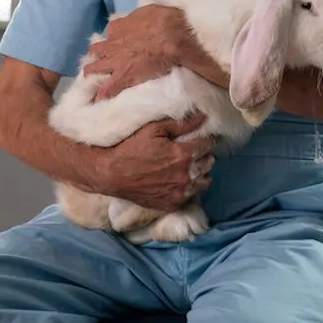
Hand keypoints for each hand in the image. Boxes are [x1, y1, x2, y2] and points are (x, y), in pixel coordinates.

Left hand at [84, 5, 192, 100]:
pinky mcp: (122, 77)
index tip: (118, 43)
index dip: (113, 39)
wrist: (171, 37)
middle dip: (96, 55)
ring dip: (93, 73)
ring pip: (94, 68)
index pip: (111, 32)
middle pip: (96, 50)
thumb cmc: (165, 20)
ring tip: (93, 80)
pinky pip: (107, 89)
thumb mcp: (148, 11)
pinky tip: (100, 100)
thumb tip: (141, 20)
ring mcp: (115, 61)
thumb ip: (139, 18)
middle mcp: (112, 43)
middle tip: (100, 61)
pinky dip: (104, 94)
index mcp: (118, 27)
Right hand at [92, 113, 216, 211]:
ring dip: (200, 172)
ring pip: (205, 181)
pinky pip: (192, 195)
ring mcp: (180, 193)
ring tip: (189, 166)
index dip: (205, 139)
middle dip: (204, 154)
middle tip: (193, 150)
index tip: (200, 138)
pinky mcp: (173, 204)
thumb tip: (203, 117)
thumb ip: (181, 124)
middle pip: (209, 163)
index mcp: (183, 155)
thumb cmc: (131, 148)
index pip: (208, 144)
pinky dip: (189, 187)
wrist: (113, 174)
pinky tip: (179, 180)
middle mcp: (186, 176)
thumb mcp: (154, 129)